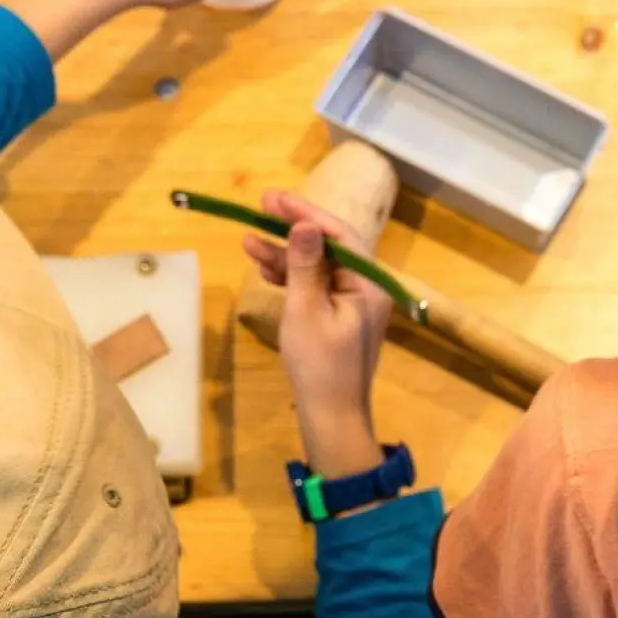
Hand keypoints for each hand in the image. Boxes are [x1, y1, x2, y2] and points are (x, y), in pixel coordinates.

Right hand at [242, 191, 393, 477]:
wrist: (332, 418)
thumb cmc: (319, 367)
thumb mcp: (306, 311)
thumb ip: (304, 265)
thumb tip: (304, 225)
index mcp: (369, 284)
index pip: (339, 234)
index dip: (305, 213)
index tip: (274, 199)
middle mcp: (367, 288)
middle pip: (328, 246)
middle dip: (293, 229)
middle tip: (259, 209)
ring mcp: (353, 304)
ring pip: (317, 266)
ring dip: (285, 254)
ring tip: (249, 242)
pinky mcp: (338, 318)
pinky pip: (315, 287)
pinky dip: (291, 277)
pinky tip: (264, 269)